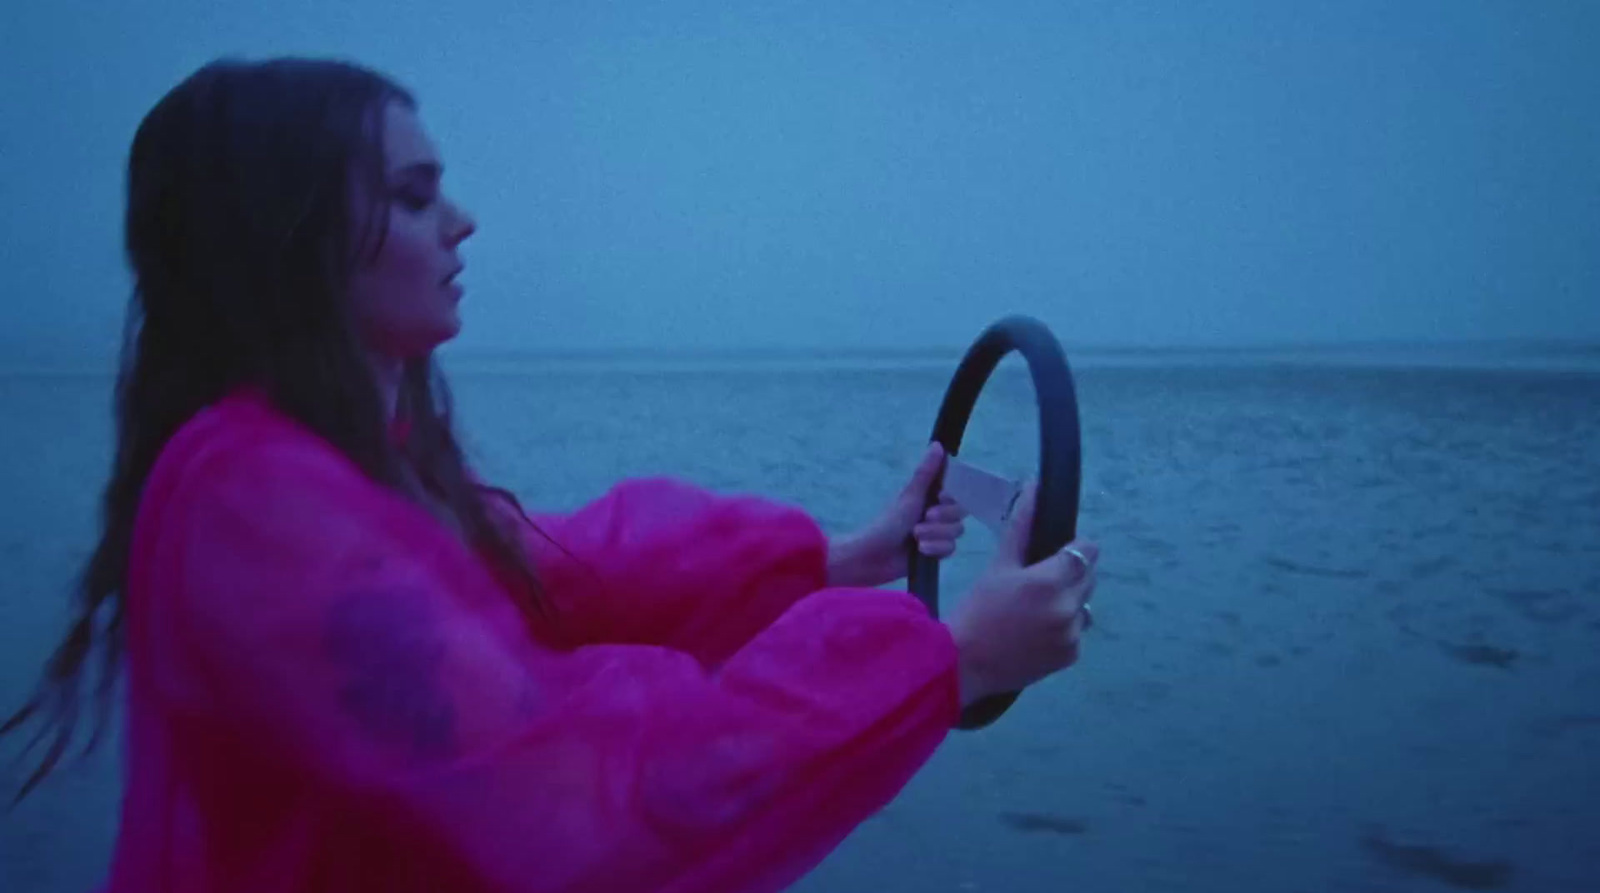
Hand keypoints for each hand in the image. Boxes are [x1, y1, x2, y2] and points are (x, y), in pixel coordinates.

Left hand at [826, 442, 967, 588]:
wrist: (874, 555)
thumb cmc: (889, 522)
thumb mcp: (910, 495)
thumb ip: (926, 472)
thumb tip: (937, 444)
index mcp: (930, 497)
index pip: (958, 495)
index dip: (952, 500)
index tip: (939, 499)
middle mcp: (936, 514)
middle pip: (959, 515)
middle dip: (942, 519)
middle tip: (924, 518)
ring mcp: (937, 534)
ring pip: (956, 533)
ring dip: (936, 535)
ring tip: (916, 537)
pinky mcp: (935, 552)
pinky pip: (950, 549)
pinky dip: (935, 549)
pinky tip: (920, 551)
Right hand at [944, 481, 1097, 706]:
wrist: (963, 663)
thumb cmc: (976, 608)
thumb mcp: (998, 565)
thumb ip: (1022, 527)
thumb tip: (1035, 488)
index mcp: (1051, 581)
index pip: (1088, 551)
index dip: (1075, 547)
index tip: (1056, 552)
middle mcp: (1069, 607)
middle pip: (1089, 577)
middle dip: (1070, 574)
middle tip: (1038, 580)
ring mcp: (1072, 634)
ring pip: (1084, 605)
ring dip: (1068, 601)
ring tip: (1036, 608)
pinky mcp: (1070, 655)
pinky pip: (1076, 631)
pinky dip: (1063, 628)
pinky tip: (1036, 631)